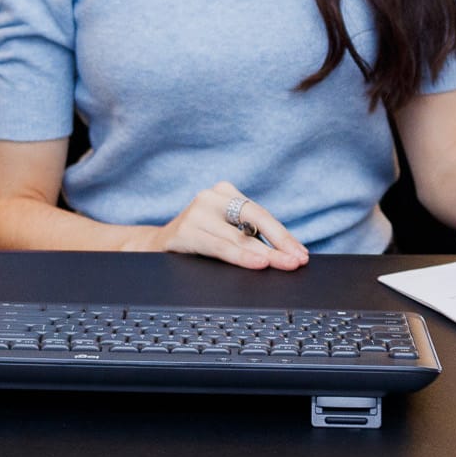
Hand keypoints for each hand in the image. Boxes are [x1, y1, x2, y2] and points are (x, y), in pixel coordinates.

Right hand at [150, 182, 309, 269]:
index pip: (261, 213)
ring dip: (265, 254)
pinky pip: (220, 247)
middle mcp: (210, 197)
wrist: (154, 246)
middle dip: (279, 244)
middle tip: (297, 260)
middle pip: (254, 220)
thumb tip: (287, 253)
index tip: (301, 253)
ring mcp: (195, 212)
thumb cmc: (198, 239)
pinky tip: (258, 263)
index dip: (283, 235)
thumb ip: (248, 234)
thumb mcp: (224, 230)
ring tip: (284, 264)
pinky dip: (241, 257)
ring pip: (238, 237)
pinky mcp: (183, 232)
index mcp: (225, 192)